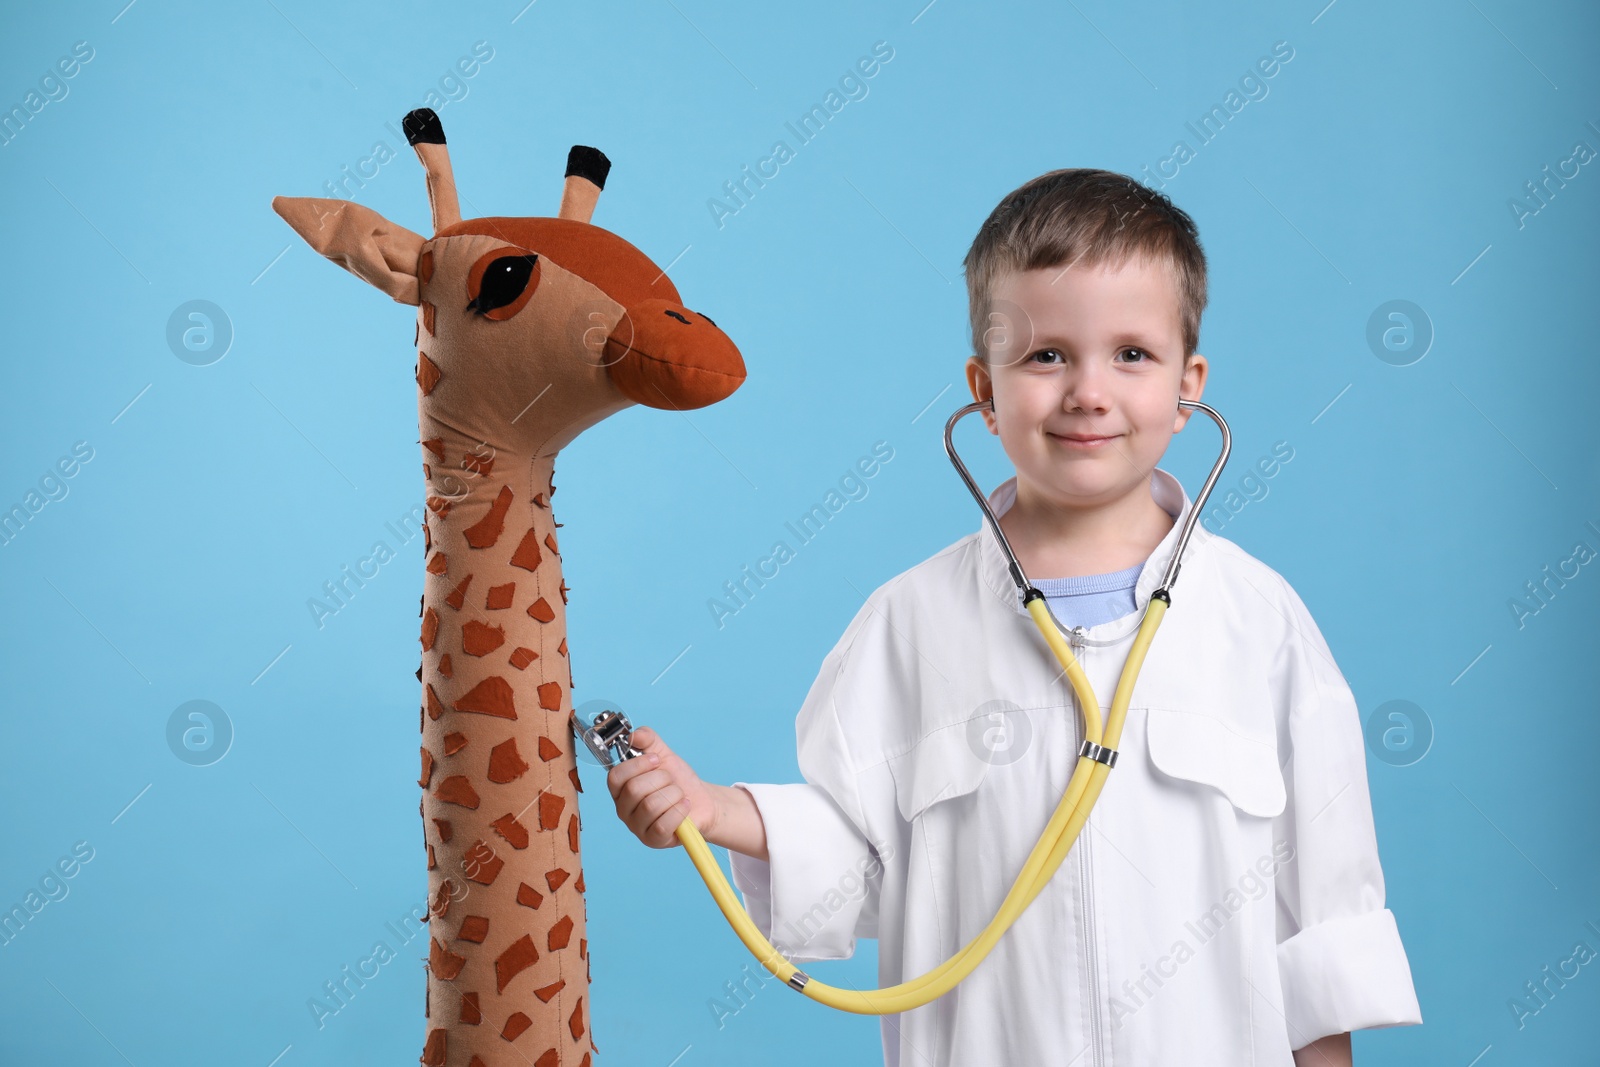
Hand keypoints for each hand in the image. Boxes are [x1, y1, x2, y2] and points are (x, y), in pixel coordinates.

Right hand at [606, 725, 718, 848]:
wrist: (701, 800)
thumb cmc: (678, 780)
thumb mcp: (664, 754)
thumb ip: (647, 740)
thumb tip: (634, 735)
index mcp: (621, 789)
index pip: (615, 776)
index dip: (637, 765)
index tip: (656, 760)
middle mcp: (624, 809)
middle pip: (634, 790)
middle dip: (661, 779)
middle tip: (671, 780)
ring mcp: (637, 827)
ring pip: (650, 806)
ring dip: (673, 794)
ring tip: (679, 794)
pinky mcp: (653, 841)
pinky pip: (663, 825)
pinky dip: (679, 811)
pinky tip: (685, 806)